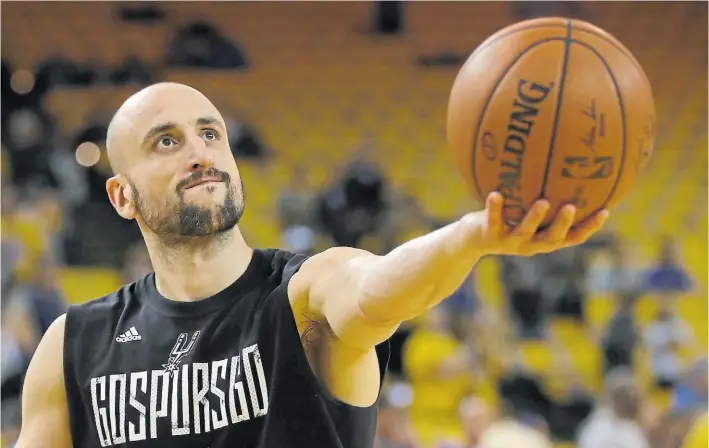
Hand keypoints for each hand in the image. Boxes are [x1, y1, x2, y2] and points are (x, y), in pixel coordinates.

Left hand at [461, 192, 608, 256]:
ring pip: (524, 232)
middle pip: (552, 239)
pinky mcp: (489, 237)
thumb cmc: (504, 218)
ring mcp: (510, 242)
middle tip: (572, 206)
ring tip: (543, 201)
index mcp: (543, 238)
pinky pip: (493, 221)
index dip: (590, 227)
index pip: (573, 237)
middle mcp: (530, 244)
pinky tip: (495, 193)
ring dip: (534, 218)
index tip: (606, 210)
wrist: (470, 239)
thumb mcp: (524, 207)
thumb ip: (544, 194)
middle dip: (564, 224)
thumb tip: (562, 162)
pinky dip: (494, 208)